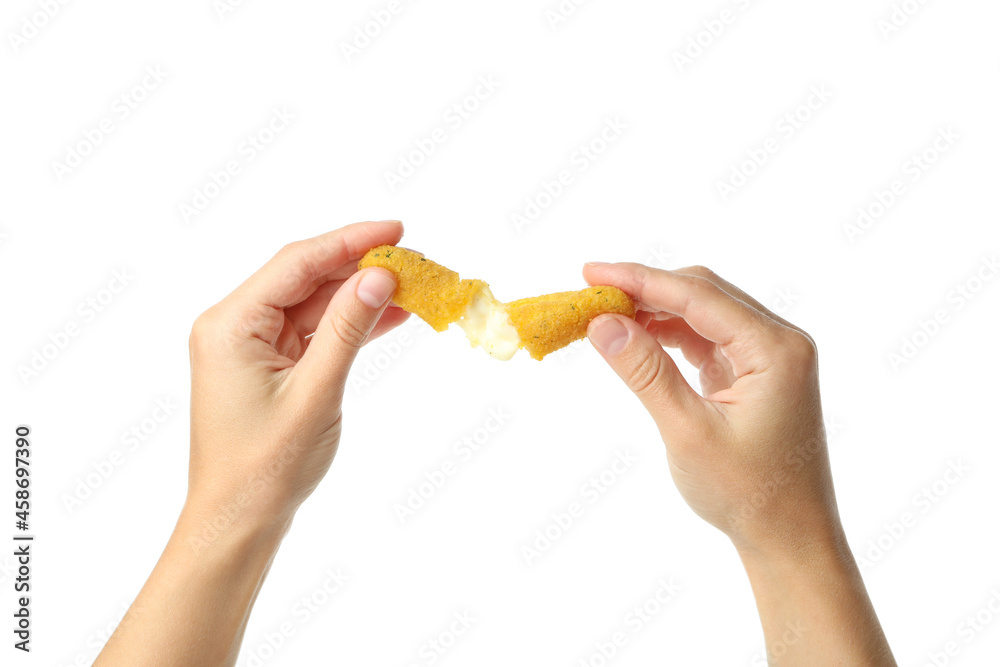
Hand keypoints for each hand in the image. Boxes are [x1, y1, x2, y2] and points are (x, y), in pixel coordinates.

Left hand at [186, 220, 408, 538]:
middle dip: (360, 267)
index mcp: (230, 324)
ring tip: (413, 285)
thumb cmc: (266, 466)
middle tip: (414, 260)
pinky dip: (350, 324)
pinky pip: (315, 331)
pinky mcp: (271, 365)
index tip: (397, 231)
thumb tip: (380, 276)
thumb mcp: (315, 392)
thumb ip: (347, 328)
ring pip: (314, 303)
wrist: (239, 521)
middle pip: (305, 277)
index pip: (297, 263)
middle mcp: (235, 325)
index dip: (350, 241)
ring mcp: (252, 345)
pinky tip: (391, 314)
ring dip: (360, 295)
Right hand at [584, 262, 895, 664]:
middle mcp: (779, 342)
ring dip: (655, 311)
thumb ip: (645, 372)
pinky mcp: (755, 372)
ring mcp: (769, 356)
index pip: (697, 295)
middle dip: (645, 289)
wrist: (790, 538)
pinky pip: (707, 338)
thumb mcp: (687, 432)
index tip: (591, 272)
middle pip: (703, 293)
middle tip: (591, 293)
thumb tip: (603, 322)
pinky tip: (638, 337)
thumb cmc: (747, 493)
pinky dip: (670, 335)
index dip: (639, 279)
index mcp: (775, 349)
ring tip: (605, 316)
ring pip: (703, 313)